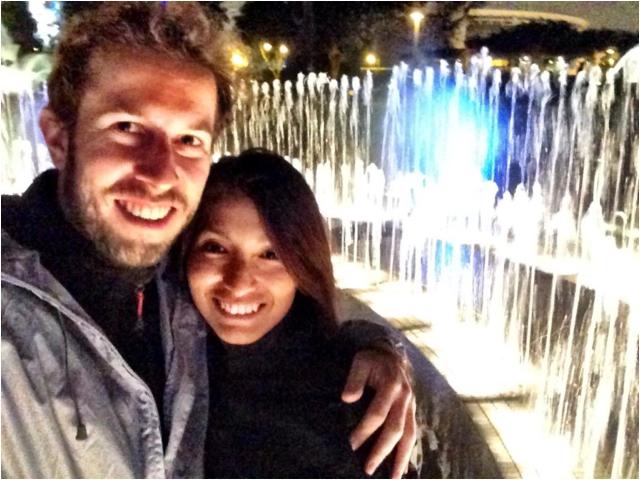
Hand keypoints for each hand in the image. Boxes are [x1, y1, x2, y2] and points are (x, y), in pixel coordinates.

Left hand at [342, 348, 416, 478]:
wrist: (392, 353)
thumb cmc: (372, 359)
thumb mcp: (361, 361)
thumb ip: (355, 379)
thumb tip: (347, 398)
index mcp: (391, 385)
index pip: (377, 414)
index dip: (364, 431)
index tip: (350, 446)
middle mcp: (405, 397)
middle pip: (395, 429)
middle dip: (382, 451)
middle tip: (368, 469)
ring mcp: (411, 405)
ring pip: (409, 435)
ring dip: (401, 458)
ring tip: (393, 478)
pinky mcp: (413, 411)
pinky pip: (413, 434)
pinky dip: (409, 452)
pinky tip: (403, 468)